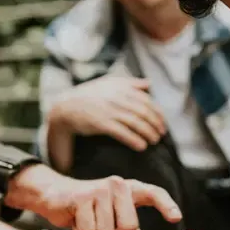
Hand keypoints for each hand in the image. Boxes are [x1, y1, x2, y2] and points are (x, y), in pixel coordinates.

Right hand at [7, 164, 180, 229]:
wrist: (56, 196)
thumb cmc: (92, 211)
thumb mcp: (115, 223)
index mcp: (131, 189)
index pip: (154, 193)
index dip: (166, 205)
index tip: (176, 218)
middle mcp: (118, 185)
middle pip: (129, 227)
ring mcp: (99, 189)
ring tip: (89, 224)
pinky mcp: (80, 197)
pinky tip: (77, 223)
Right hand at [51, 76, 166, 150]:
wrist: (66, 106)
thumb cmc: (90, 95)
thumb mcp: (109, 83)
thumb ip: (130, 83)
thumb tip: (149, 83)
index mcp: (121, 88)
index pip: (147, 101)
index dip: (158, 113)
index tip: (163, 123)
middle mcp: (117, 98)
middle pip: (144, 112)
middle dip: (155, 124)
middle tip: (161, 134)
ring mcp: (109, 111)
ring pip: (135, 123)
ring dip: (148, 133)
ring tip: (154, 141)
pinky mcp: (101, 123)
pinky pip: (122, 132)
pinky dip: (134, 140)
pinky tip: (142, 146)